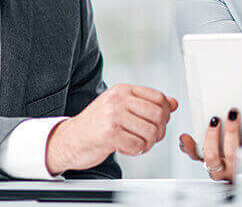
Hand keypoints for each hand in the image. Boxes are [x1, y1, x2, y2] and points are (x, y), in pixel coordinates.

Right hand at [44, 84, 177, 175]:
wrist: (69, 140)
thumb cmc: (95, 124)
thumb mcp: (121, 107)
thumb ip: (147, 104)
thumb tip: (173, 103)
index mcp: (122, 90)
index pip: (158, 97)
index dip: (165, 113)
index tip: (160, 122)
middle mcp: (117, 100)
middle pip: (157, 115)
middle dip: (159, 131)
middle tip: (151, 138)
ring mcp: (112, 116)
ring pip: (150, 132)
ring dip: (148, 143)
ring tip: (138, 144)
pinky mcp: (108, 134)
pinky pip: (137, 145)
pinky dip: (136, 151)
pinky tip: (127, 148)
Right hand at [177, 108, 241, 181]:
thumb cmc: (227, 165)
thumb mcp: (209, 158)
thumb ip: (194, 149)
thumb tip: (183, 138)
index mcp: (218, 170)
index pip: (211, 156)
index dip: (212, 138)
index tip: (215, 120)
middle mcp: (234, 171)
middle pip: (231, 153)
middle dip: (231, 132)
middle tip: (233, 113)